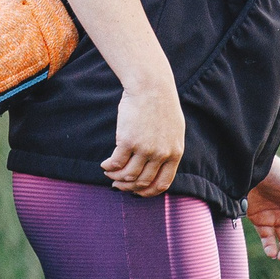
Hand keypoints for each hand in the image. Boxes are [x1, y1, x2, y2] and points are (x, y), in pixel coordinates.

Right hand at [104, 79, 184, 196]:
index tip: (137, 191)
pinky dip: (108, 167)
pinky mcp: (128, 141)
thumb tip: (157, 166)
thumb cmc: (161, 105)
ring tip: (109, 173)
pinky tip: (105, 165)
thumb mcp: (174, 130)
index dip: (148, 192)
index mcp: (175, 153)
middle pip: (142, 182)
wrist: (151, 86)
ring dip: (116, 178)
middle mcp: (161, 154)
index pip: (162, 184)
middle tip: (118, 184)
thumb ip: (168, 148)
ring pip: (128, 175)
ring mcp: (145, 149)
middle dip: (128, 186)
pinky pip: (116, 163)